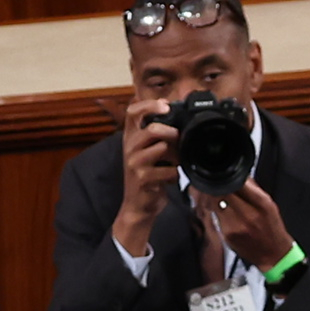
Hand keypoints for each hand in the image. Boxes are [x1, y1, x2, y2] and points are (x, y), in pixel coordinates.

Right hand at [113, 98, 178, 256]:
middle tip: (180, 139)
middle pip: (151, 129)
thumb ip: (158, 138)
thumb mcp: (149, 153)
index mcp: (131, 137)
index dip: (149, 105)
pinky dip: (176, 174)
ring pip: (161, 148)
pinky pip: (169, 170)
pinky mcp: (143, 178)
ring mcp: (135, 162)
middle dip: (171, 132)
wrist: (139, 205)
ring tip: (177, 162)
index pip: (133, 112)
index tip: (166, 105)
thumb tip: (178, 123)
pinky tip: (172, 178)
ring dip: (177, 155)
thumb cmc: (147, 177)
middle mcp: (130, 147)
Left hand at [195, 179, 294, 276]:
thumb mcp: (269, 205)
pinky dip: (214, 212)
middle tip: (216, 188)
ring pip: (214, 203)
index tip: (224, 178)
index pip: (236, 182)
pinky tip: (222, 214)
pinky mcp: (226, 235)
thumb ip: (253, 188)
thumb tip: (237, 176)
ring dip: (212, 199)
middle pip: (221, 192)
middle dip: (217, 188)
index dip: (227, 179)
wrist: (274, 255)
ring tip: (218, 200)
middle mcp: (249, 214)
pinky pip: (214, 217)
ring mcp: (236, 226)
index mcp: (261, 203)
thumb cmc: (272, 229)